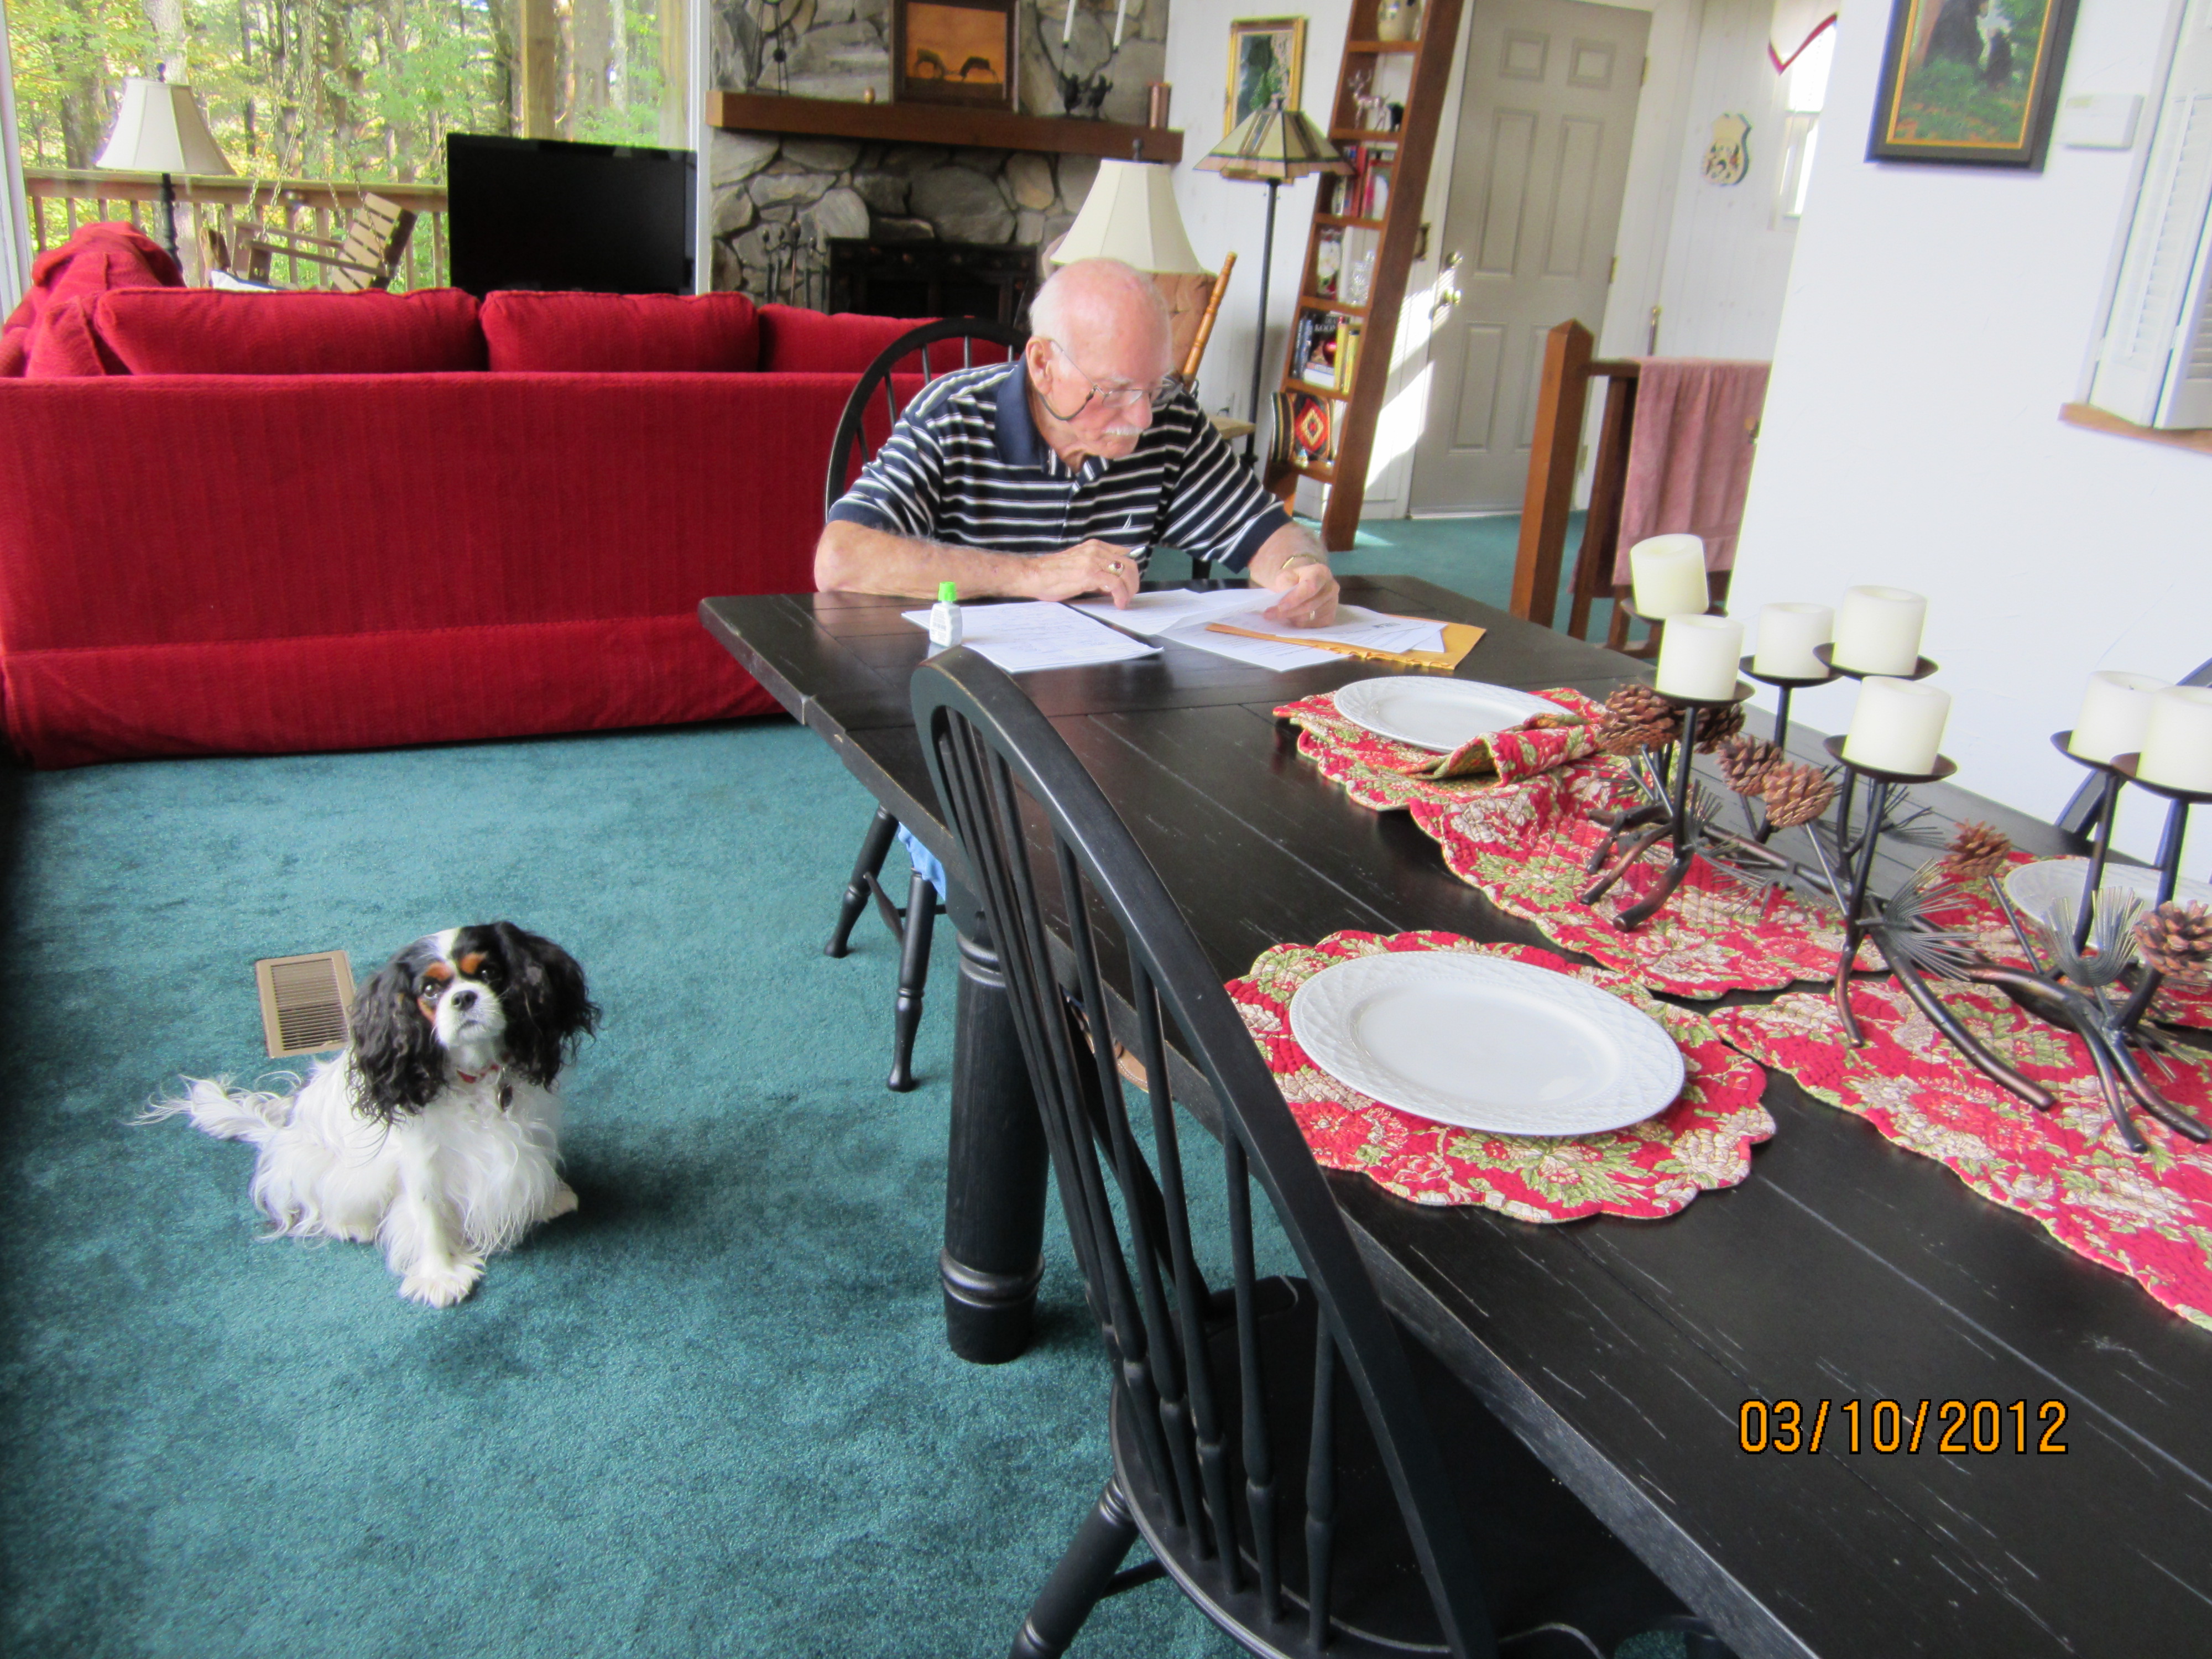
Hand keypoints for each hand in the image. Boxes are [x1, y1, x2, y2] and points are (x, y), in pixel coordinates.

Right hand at [1023, 539, 1141, 607]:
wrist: (1033, 574)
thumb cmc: (1051, 574)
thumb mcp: (1079, 566)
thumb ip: (1096, 572)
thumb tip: (1110, 587)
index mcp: (1094, 547)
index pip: (1124, 554)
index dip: (1130, 570)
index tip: (1128, 583)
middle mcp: (1096, 550)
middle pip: (1129, 563)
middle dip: (1134, 581)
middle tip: (1130, 594)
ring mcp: (1093, 561)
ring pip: (1126, 572)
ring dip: (1130, 589)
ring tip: (1124, 601)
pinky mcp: (1090, 574)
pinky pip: (1115, 584)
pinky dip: (1121, 595)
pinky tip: (1118, 603)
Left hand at [1262, 560, 1338, 627]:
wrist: (1305, 581)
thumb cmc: (1295, 578)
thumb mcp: (1286, 576)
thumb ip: (1285, 587)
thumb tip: (1282, 604)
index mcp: (1321, 573)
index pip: (1310, 588)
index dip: (1295, 599)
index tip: (1280, 606)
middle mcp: (1331, 588)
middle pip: (1309, 605)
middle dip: (1288, 612)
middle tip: (1269, 615)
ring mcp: (1333, 604)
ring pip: (1310, 618)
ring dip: (1293, 618)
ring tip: (1281, 614)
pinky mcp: (1330, 616)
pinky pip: (1313, 625)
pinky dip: (1300, 624)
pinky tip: (1293, 618)